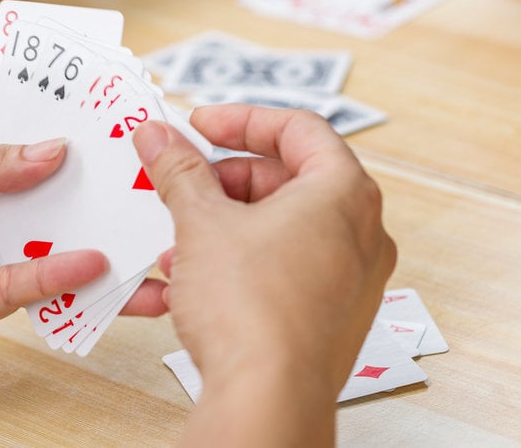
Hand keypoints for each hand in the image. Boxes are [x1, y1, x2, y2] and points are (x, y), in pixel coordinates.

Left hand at [0, 135, 163, 352]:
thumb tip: (56, 151)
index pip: (49, 157)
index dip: (91, 151)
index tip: (138, 142)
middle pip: (67, 208)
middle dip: (114, 205)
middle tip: (166, 199)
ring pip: (60, 253)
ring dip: (108, 253)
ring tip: (155, 251)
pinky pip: (29, 288)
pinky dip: (63, 278)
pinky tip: (95, 266)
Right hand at [134, 105, 395, 444]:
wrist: (268, 401)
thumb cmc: (252, 309)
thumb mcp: (201, 222)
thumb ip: (180, 170)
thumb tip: (160, 137)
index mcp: (344, 193)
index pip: (299, 129)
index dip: (242, 120)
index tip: (200, 126)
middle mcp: (361, 233)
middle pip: (288, 179)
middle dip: (224, 180)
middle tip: (182, 182)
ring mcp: (350, 279)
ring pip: (280, 229)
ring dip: (224, 226)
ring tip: (176, 242)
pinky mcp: (330, 317)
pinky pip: (282, 271)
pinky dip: (240, 264)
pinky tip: (189, 282)